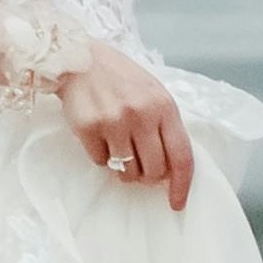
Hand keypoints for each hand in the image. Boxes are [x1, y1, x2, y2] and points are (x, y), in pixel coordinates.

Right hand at [49, 41, 195, 210]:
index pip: (181, 156)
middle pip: (154, 171)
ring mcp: (114, 122)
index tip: (177, 203)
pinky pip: (100, 162)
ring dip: (123, 167)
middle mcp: (142, 114)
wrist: (80, 59)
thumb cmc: (122, 79)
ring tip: (118, 144)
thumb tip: (170, 171)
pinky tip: (99, 133)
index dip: (182, 185)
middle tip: (139, 163)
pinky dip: (101, 155)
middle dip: (147, 176)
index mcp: (164, 106)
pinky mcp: (89, 128)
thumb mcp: (153, 94)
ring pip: (126, 172)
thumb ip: (165, 127)